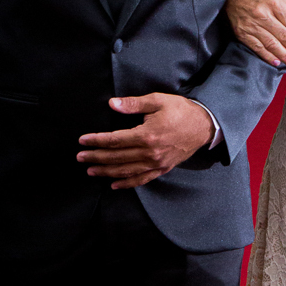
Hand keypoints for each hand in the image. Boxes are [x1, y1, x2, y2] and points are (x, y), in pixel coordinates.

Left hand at [77, 94, 214, 189]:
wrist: (204, 125)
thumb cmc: (181, 111)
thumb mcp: (157, 101)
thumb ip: (133, 104)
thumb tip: (112, 104)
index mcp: (147, 135)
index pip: (115, 140)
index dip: (96, 141)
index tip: (83, 141)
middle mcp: (150, 153)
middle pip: (117, 157)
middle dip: (96, 157)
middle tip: (80, 157)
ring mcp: (157, 163)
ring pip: (126, 171)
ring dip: (106, 172)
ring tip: (91, 171)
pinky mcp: (162, 169)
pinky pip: (142, 179)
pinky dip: (127, 184)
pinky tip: (114, 184)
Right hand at [225, 0, 285, 67]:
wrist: (231, 0)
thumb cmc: (259, 0)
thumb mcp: (278, 0)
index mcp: (274, 3)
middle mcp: (263, 14)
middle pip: (284, 35)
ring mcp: (252, 25)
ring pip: (272, 43)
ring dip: (285, 55)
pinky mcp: (243, 34)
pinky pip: (258, 47)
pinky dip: (268, 56)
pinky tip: (277, 62)